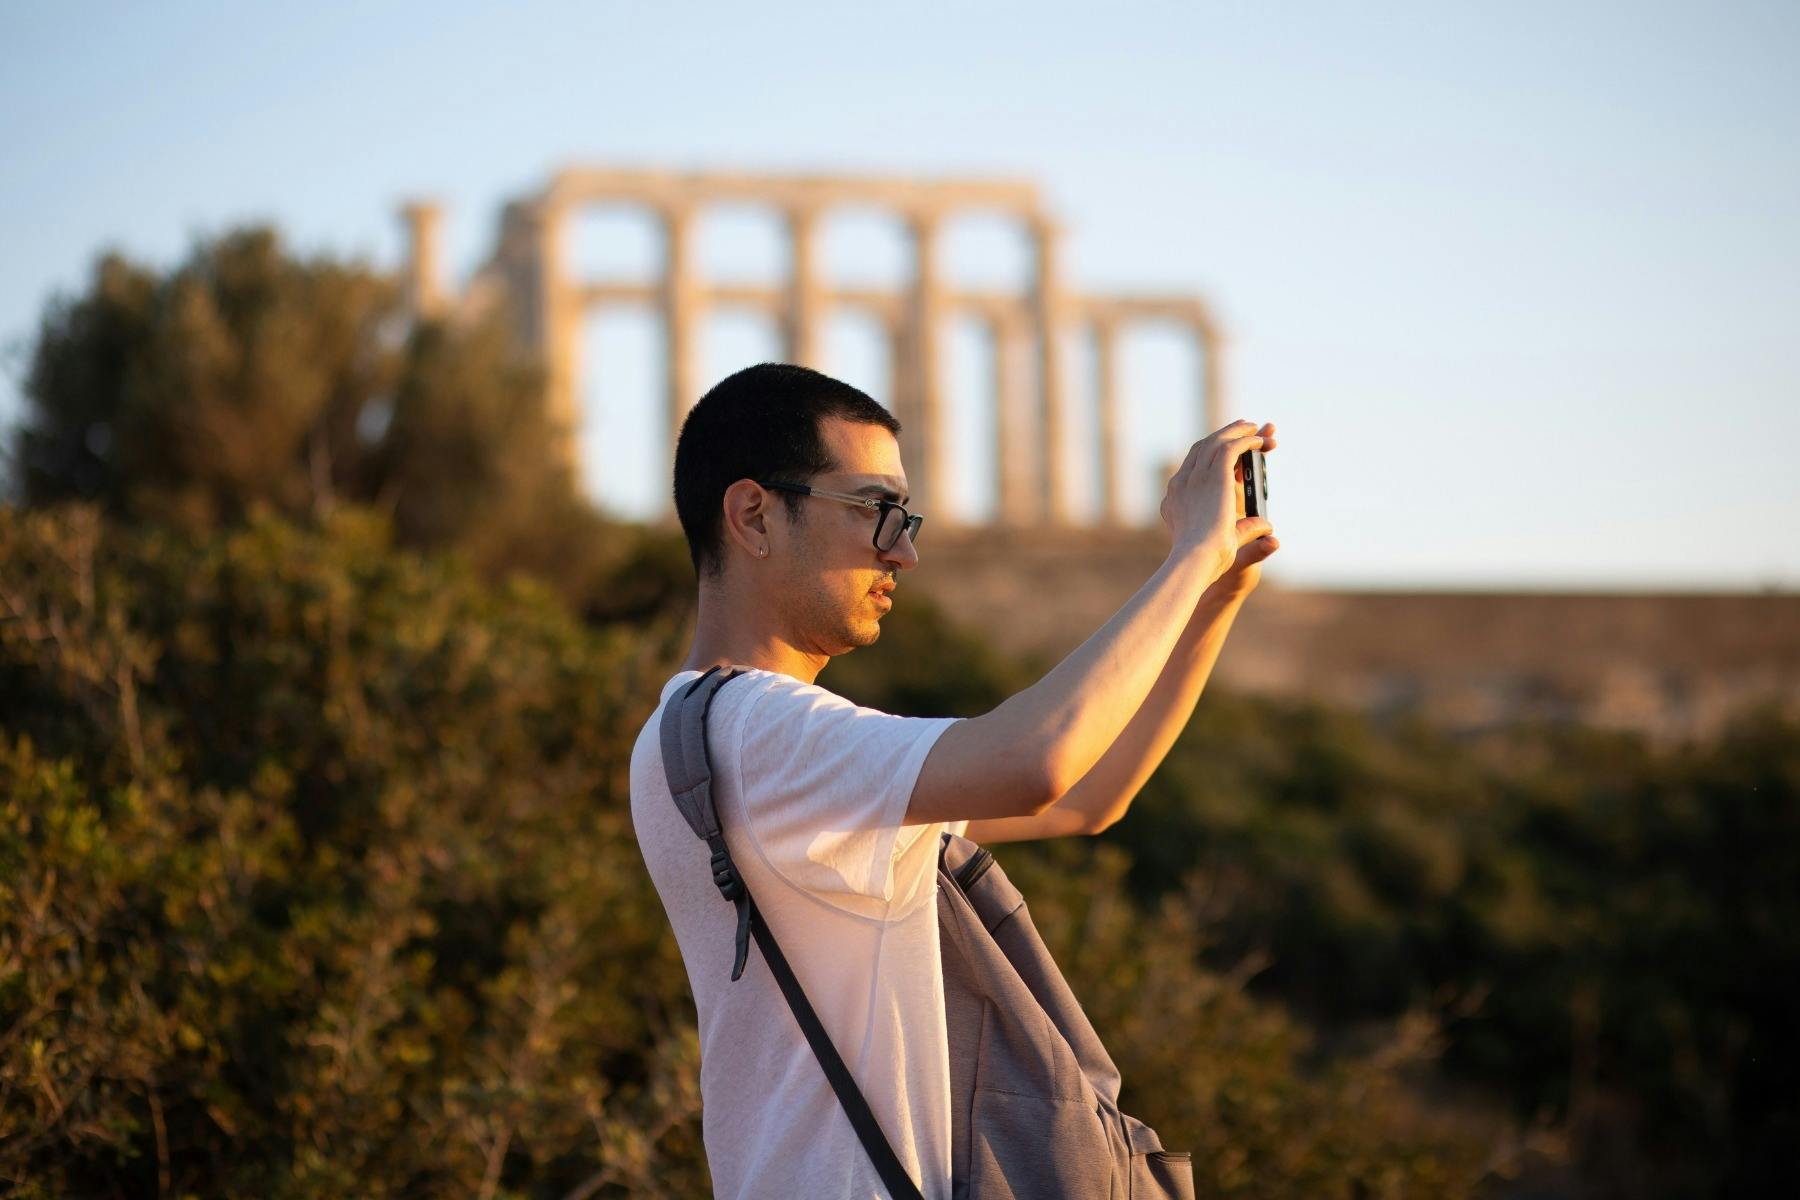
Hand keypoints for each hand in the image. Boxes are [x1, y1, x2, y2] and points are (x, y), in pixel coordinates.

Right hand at [1160, 419, 1276, 579]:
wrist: (1197, 559)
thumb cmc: (1206, 559)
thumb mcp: (1227, 538)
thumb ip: (1246, 530)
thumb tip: (1269, 529)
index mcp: (1176, 497)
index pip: (1192, 466)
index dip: (1210, 454)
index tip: (1229, 451)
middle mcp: (1182, 483)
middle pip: (1203, 448)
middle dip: (1225, 436)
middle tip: (1243, 429)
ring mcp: (1196, 477)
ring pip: (1215, 442)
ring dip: (1235, 432)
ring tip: (1252, 427)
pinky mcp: (1214, 475)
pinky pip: (1231, 448)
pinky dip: (1245, 441)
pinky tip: (1259, 441)